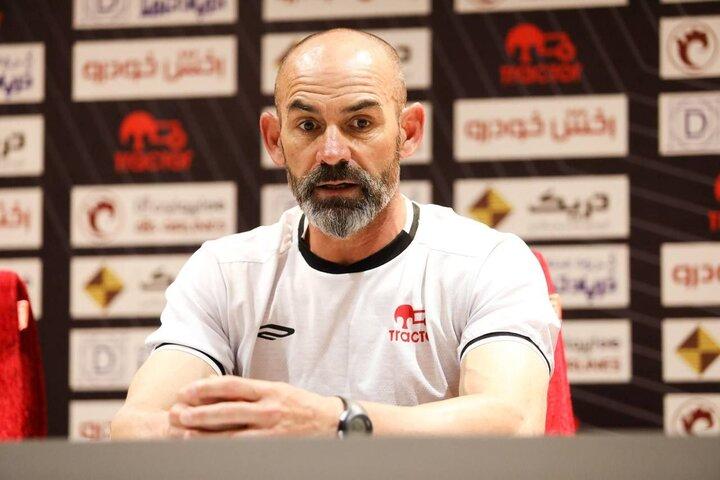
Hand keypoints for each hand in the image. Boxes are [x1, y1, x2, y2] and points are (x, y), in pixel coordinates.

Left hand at [167, 376, 342, 438]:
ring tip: (183, 436)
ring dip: (204, 435)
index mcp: (269, 390)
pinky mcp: (275, 447)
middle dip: (198, 413)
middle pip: (226, 410)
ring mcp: (272, 430)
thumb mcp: (279, 391)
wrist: (333, 423)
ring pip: (231, 434)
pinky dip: (225, 451)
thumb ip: (253, 393)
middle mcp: (269, 408)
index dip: (205, 388)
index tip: (185, 391)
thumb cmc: (303, 406)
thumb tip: (219, 394)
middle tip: (175, 415)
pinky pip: (244, 450)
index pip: (232, 385)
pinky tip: (209, 452)